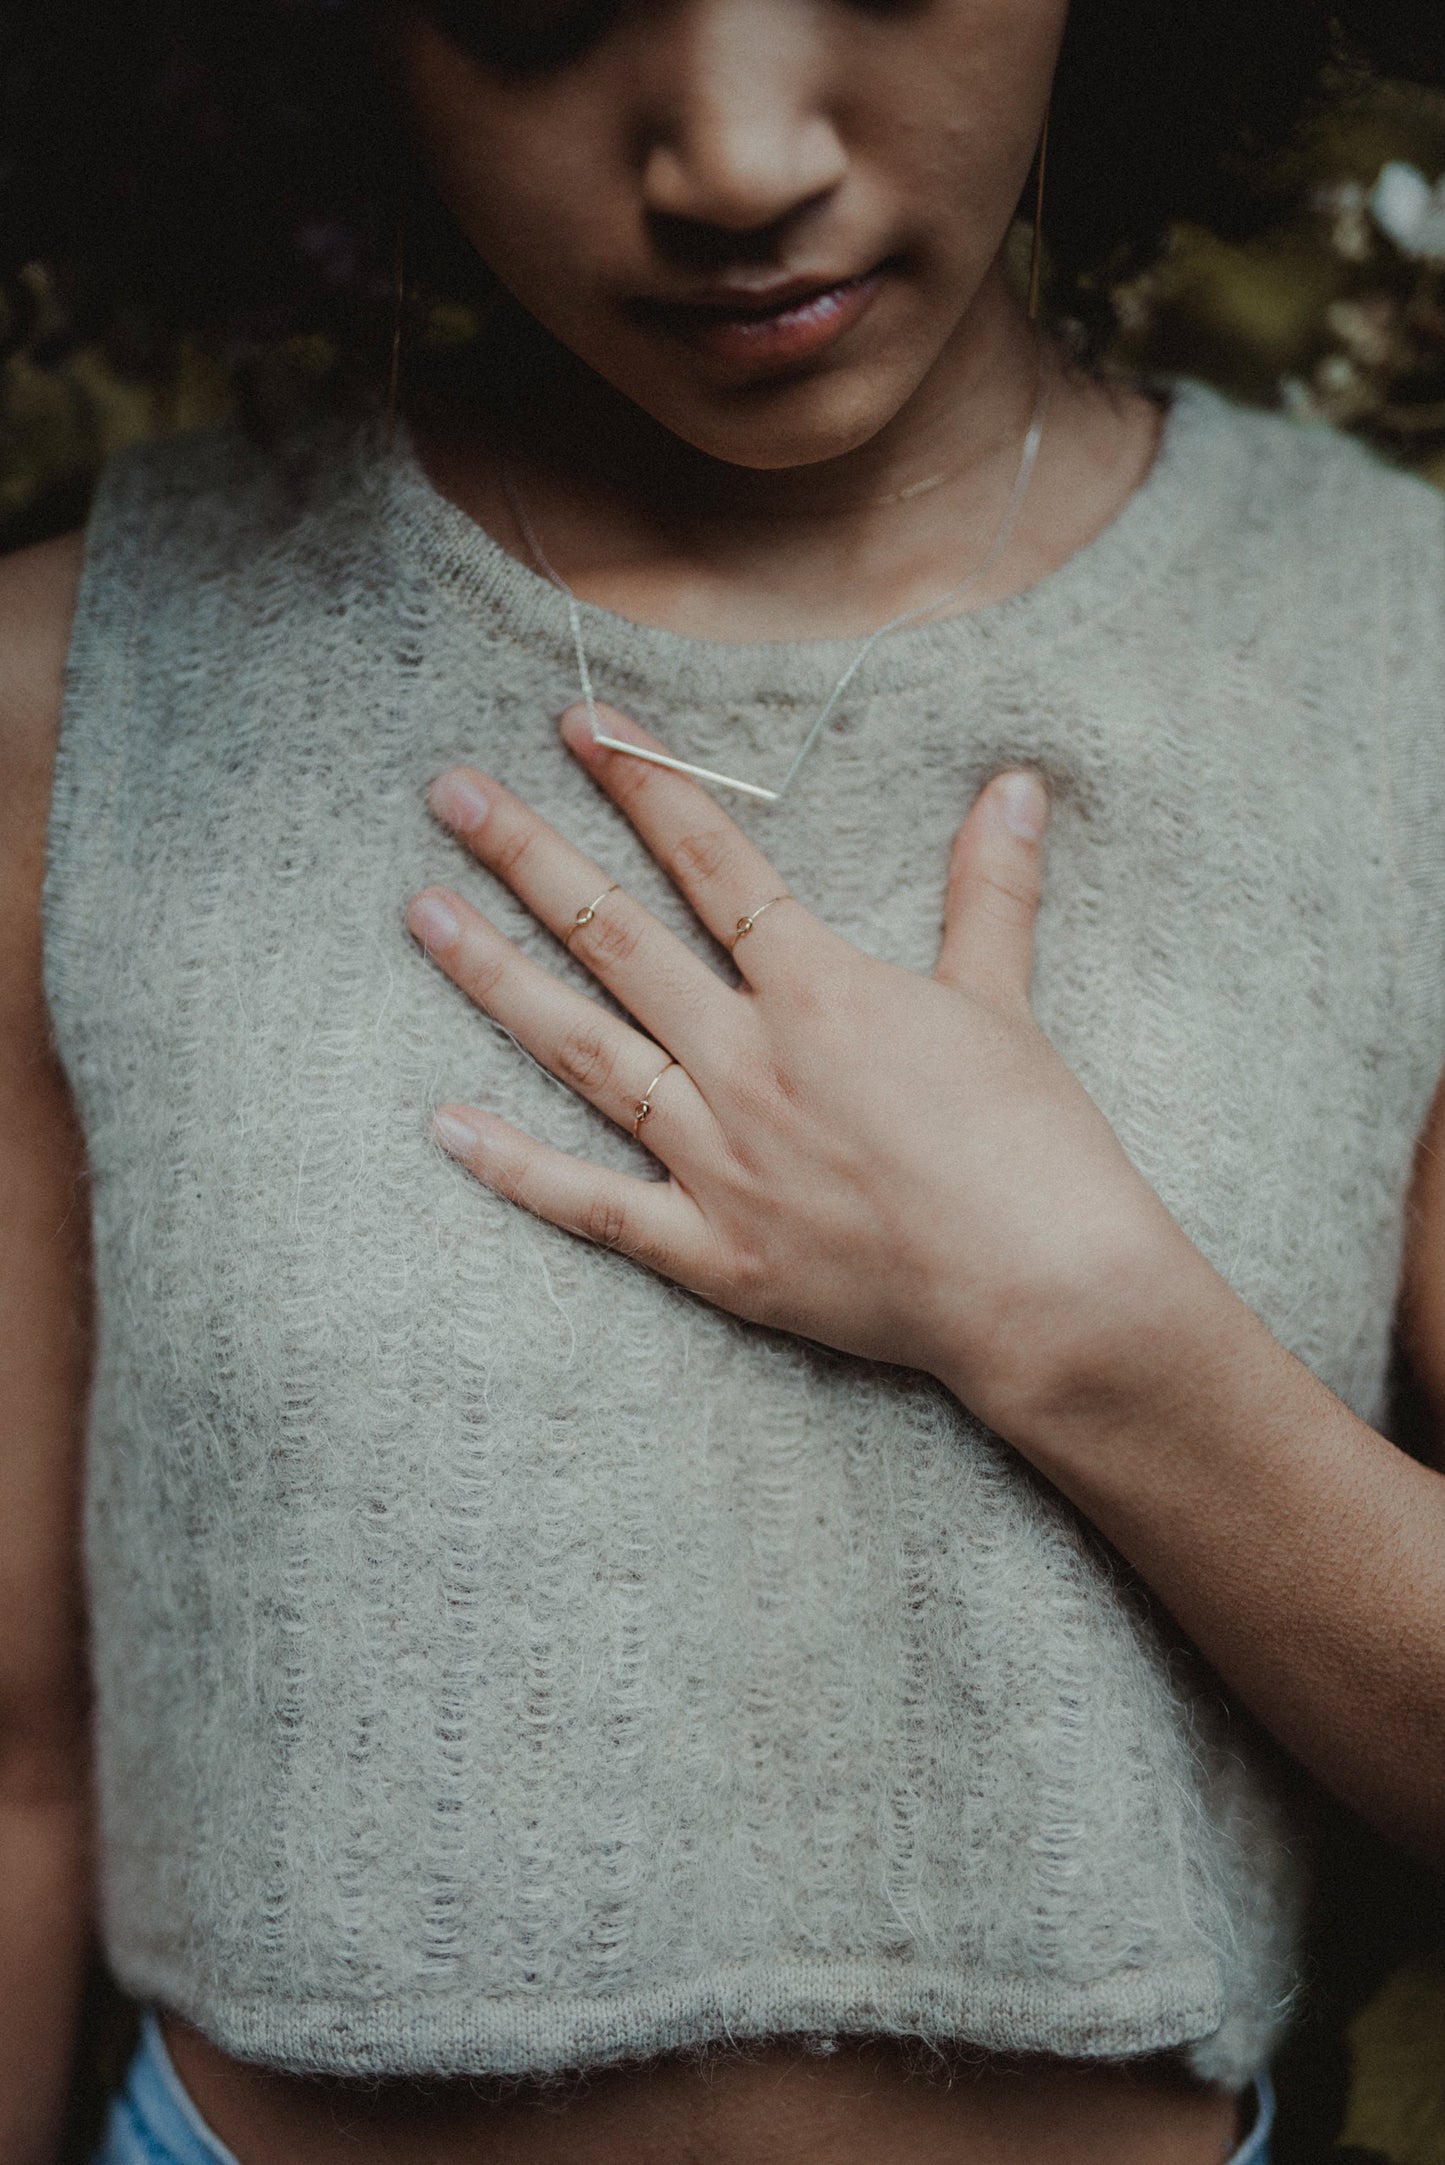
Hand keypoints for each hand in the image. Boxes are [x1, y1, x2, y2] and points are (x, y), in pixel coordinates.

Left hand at [405, 704, 1174, 1435]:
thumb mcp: (1005, 1001)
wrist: (1043, 1290)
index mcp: (818, 992)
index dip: (645, 783)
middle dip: (529, 854)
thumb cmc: (1032, 1146)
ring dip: (497, 975)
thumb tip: (1015, 780)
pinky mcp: (710, 1249)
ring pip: (585, 1049)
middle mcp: (747, 1062)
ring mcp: (717, 1158)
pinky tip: (443, 1123)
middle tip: (449, 792)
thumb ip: (990, 887)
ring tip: (422, 911)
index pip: (713, 863)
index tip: (580, 721)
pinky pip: (592, 1203)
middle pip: (617, 938)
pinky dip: (516, 1167)